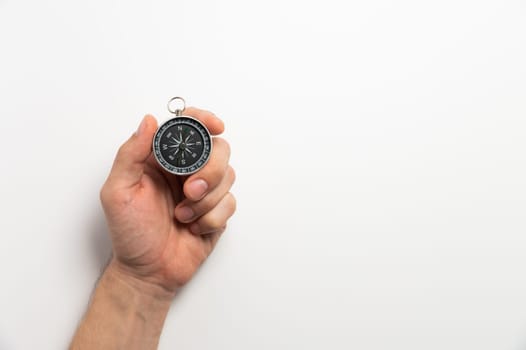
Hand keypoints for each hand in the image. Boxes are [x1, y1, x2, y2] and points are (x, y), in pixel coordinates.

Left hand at [100, 108, 235, 297]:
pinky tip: (194, 227)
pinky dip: (212, 217)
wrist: (147, 272)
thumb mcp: (117, 191)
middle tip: (189, 191)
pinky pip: (231, 202)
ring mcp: (204, 191)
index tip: (216, 126)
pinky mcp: (217, 211)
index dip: (204, 120)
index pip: (188, 127)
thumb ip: (130, 154)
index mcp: (162, 159)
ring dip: (207, 199)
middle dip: (209, 170)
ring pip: (228, 175)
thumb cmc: (130, 233)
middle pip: (218, 149)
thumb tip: (149, 121)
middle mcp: (186, 170)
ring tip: (183, 215)